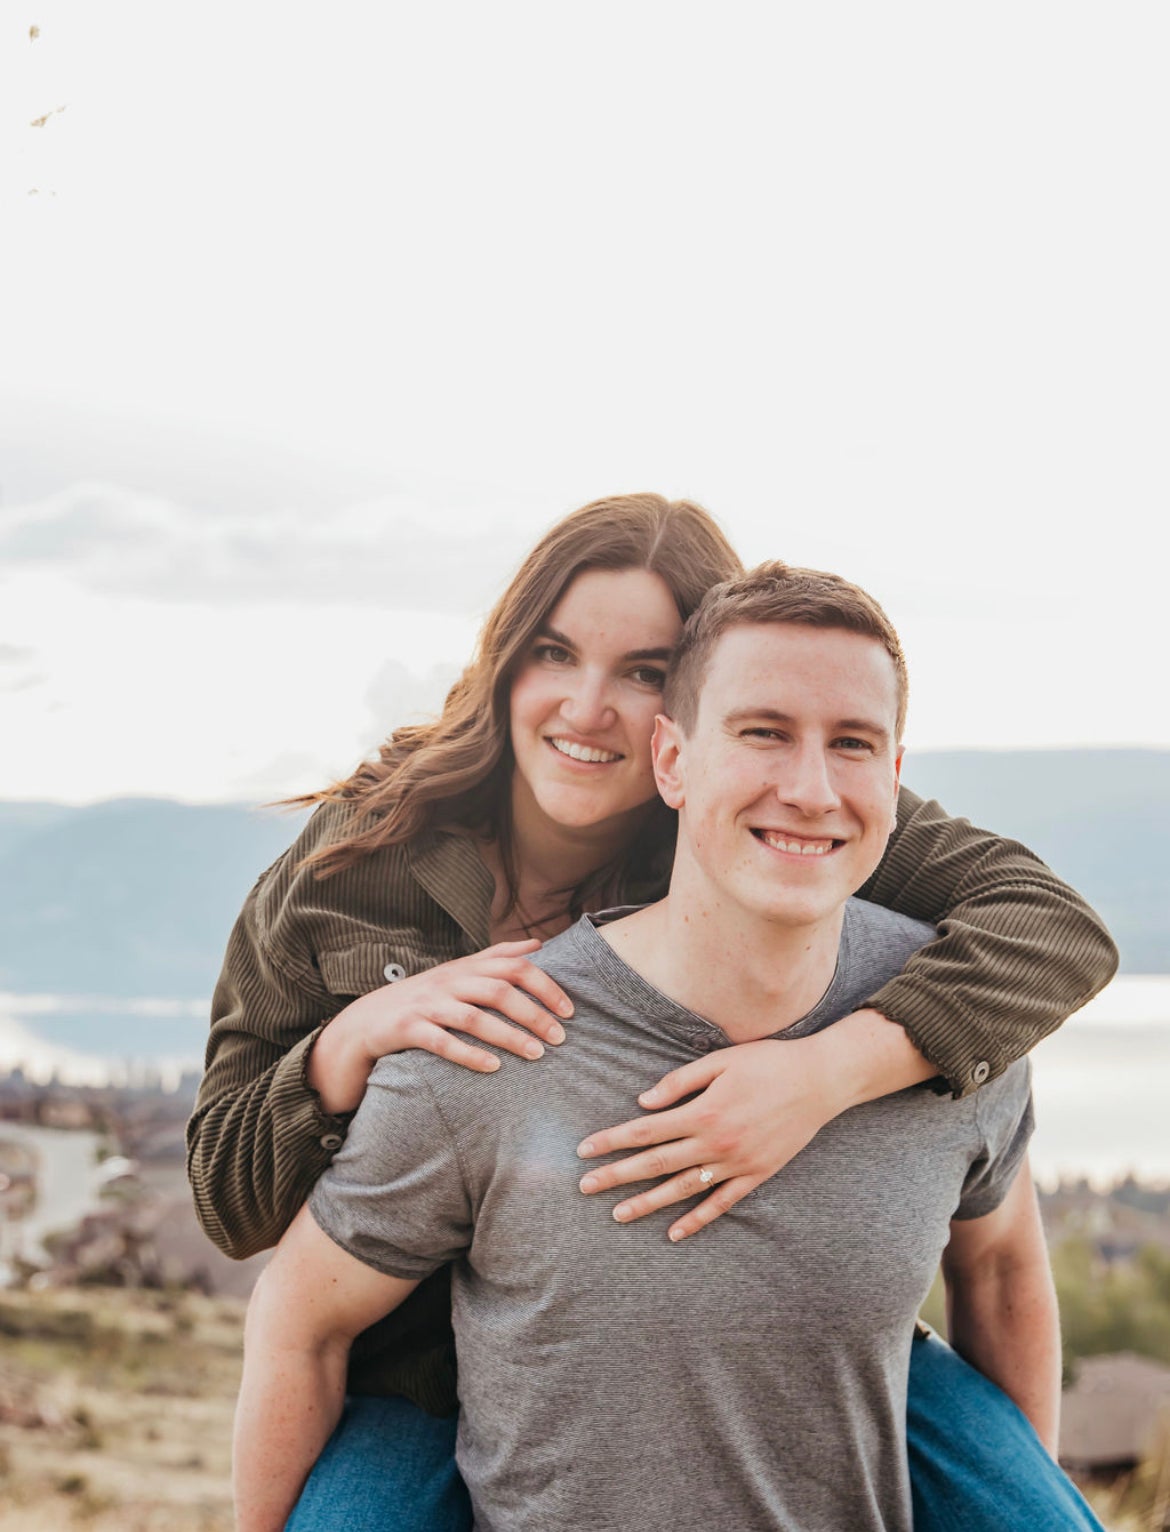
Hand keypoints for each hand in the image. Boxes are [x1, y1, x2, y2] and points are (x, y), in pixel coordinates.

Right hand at [308, 939, 572, 1112]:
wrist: (363, 1023)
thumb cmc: (422, 999)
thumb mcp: (457, 972)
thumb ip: (496, 957)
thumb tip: (539, 943)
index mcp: (464, 968)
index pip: (513, 966)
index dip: (545, 985)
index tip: (570, 1010)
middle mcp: (447, 981)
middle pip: (498, 990)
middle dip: (534, 1013)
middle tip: (560, 1037)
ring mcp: (425, 1004)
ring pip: (474, 1016)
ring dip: (509, 1035)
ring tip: (537, 1054)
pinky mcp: (406, 1029)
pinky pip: (441, 1042)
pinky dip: (469, 1054)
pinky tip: (493, 1068)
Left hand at [577, 1033, 846, 1241]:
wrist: (820, 1081)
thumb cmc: (767, 1063)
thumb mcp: (720, 1061)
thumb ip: (679, 1082)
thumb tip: (642, 1103)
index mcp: (703, 1112)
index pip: (646, 1131)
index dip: (613, 1141)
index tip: (585, 1150)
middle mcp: (716, 1143)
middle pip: (656, 1163)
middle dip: (617, 1175)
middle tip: (585, 1187)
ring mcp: (736, 1163)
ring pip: (683, 1189)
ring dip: (648, 1203)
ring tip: (618, 1214)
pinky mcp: (757, 1174)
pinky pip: (721, 1203)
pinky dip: (697, 1220)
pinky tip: (674, 1233)